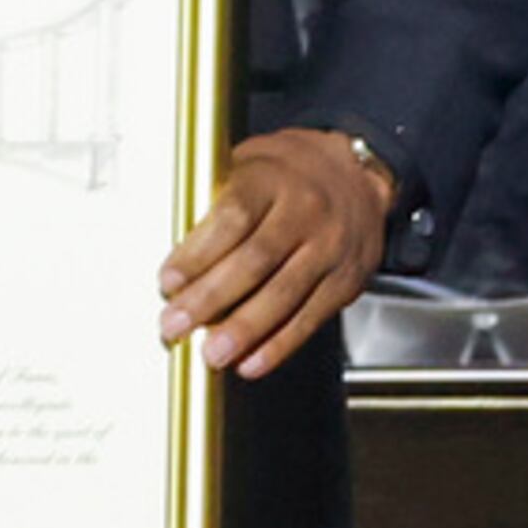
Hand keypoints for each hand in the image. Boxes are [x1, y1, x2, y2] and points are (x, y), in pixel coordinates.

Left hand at [159, 128, 394, 378]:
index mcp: (272, 178)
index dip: (199, 253)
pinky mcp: (346, 279)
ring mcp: (330, 246)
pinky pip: (311, 317)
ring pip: (284, 294)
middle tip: (176, 324)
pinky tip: (252, 362)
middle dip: (210, 298)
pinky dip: (280, 345)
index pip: (234, 216)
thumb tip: (174, 255)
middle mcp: (306, 210)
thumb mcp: (248, 165)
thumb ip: (213, 202)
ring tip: (211, 353)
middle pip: (255, 260)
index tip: (169, 280)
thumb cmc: (290, 173)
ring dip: (244, 330)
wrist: (358, 174)